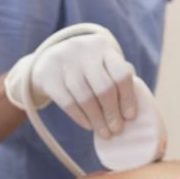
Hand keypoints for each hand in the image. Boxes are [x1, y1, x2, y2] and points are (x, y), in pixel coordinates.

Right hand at [5, 26, 137, 137]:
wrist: (47, 60)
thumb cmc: (86, 66)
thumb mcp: (102, 62)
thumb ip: (118, 78)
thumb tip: (133, 109)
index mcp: (103, 46)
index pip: (121, 74)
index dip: (128, 98)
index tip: (130, 117)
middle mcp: (83, 50)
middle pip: (104, 87)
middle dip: (112, 112)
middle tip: (117, 129)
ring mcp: (63, 62)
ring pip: (85, 97)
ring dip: (97, 119)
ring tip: (105, 132)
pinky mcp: (47, 76)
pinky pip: (67, 102)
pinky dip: (80, 117)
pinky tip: (89, 125)